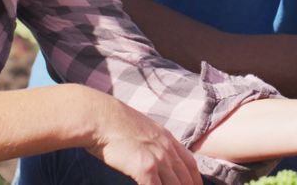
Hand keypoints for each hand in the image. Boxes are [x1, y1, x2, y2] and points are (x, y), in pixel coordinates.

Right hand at [86, 92, 201, 184]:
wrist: (101, 117)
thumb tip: (152, 153)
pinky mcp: (145, 168)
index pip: (190, 163)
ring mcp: (157, 158)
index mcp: (167, 138)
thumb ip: (152, 141)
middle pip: (185, 178)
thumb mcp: (142, 128)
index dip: (195, 179)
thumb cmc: (114, 123)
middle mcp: (166, 149)